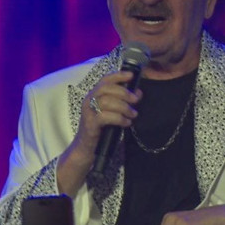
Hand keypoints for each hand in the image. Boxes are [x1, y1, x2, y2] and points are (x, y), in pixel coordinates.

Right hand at [56, 71, 140, 195]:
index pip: (105, 80)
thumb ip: (124, 102)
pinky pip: (105, 117)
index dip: (118, 75)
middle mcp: (89, 100)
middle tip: (135, 100)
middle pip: (106, 88)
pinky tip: (126, 123)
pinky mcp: (90, 124)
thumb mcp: (113, 112)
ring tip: (133, 114)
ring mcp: (88, 112)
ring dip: (123, 107)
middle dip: (123, 92)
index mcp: (94, 95)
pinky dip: (119, 118)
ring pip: (106, 102)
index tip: (131, 75)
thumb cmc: (101, 129)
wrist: (86, 148)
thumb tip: (138, 93)